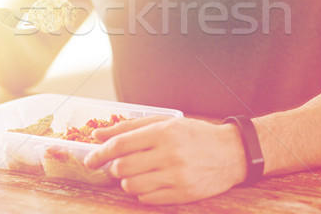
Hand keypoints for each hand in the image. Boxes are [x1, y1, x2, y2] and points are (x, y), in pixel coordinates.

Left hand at [84, 116, 246, 204]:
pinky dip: (141, 192)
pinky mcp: (182, 194)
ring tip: (135, 174)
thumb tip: (98, 134)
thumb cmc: (194, 135)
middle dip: (113, 169)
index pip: (120, 144)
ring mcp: (176, 176)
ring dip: (126, 181)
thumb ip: (130, 127)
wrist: (231, 153)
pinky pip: (146, 198)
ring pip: (131, 185)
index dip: (100, 153)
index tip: (90, 159)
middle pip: (122, 168)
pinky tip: (150, 182)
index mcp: (163, 132)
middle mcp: (169, 154)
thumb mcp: (166, 123)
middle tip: (117, 166)